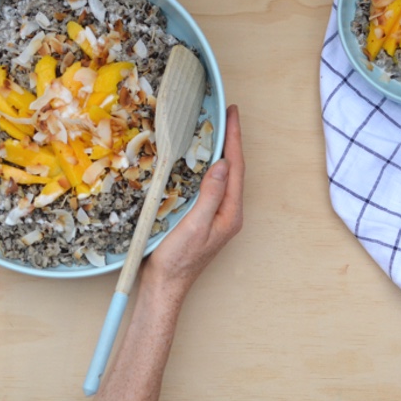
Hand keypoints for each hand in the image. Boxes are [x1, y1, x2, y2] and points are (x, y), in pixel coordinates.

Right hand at [142, 105, 244, 297]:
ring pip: (221, 176)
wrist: (164, 286)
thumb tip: (224, 164)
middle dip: (230, 140)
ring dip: (219, 151)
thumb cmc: (179, 260)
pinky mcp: (202, 218)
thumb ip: (211, 194)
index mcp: (231, 213)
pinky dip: (205, 166)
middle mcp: (227, 213)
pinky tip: (196, 159)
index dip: (234, 138)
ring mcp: (215, 215)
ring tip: (214, 128)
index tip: (232, 114)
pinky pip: (208, 185)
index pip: (236, 168)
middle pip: (233, 169)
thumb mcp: (196, 225)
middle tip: (225, 114)